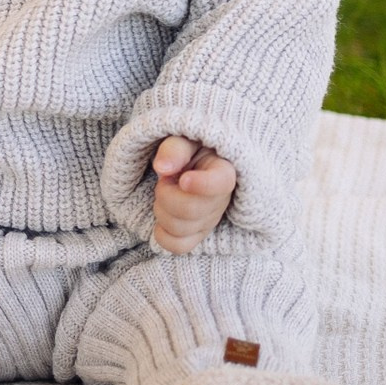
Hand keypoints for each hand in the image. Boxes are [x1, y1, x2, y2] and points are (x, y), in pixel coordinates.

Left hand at [151, 136, 235, 253]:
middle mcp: (222, 200)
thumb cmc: (189, 149)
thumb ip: (174, 149)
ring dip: (161, 209)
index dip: (202, 185)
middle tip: (164, 179)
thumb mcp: (182, 139)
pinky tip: (163, 213)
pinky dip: (162, 232)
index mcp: (224, 170)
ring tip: (165, 192)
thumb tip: (162, 168)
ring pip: (181, 229)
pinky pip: (178, 246)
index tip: (184, 178)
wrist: (190, 164)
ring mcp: (210, 221)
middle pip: (192, 210)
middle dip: (166, 193)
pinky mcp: (197, 235)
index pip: (221, 184)